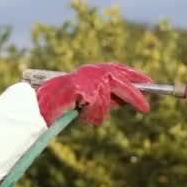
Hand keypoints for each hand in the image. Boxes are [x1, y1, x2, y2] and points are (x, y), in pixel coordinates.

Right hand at [34, 62, 151, 125]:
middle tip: (146, 107)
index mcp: (92, 70)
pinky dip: (91, 116)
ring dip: (98, 112)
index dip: (133, 76)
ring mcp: (87, 80)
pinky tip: (81, 116)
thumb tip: (124, 101)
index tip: (147, 82)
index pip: (117, 69)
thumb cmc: (60, 103)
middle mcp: (91, 71)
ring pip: (107, 99)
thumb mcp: (88, 99)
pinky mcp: (84, 90)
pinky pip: (97, 108)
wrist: (39, 105)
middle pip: (120, 81)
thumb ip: (105, 97)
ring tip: (86, 116)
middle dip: (134, 94)